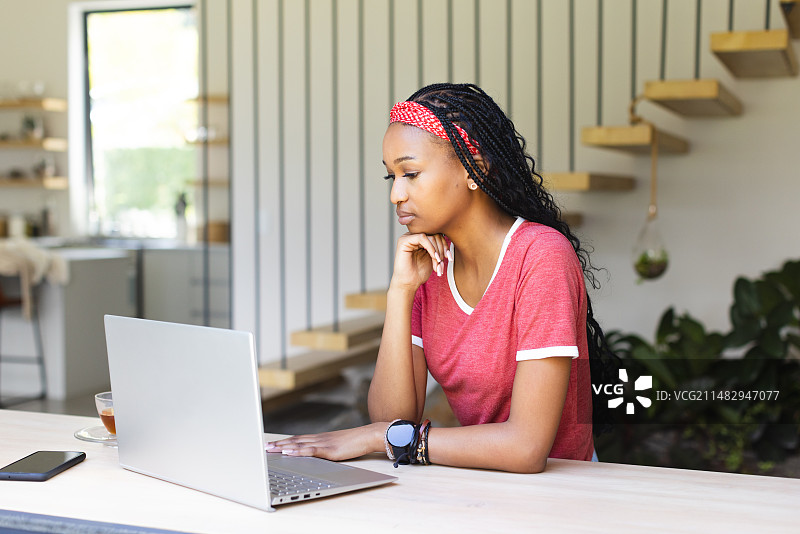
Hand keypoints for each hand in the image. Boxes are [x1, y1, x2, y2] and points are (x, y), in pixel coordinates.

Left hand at [265, 423, 384, 461]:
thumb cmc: (355, 442)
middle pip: (294, 441)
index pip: (298, 439)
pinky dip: (297, 451)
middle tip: (264, 447)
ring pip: (299, 444)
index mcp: (320, 438)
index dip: (284, 441)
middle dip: (278, 444)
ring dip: (283, 447)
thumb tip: (317, 455)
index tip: (272, 444)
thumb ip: (326, 450)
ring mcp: (323, 443)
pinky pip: (310, 450)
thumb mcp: (337, 446)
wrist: (368, 436)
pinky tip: (288, 453)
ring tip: (270, 450)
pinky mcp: (329, 450)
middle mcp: (319, 438)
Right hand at [391, 232, 451, 291]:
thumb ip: (438, 247)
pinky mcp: (404, 241)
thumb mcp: (434, 258)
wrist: (409, 283)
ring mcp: (408, 237)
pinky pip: (422, 237)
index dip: (445, 245)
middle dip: (442, 249)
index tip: (450, 258)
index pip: (437, 235)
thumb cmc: (419, 273)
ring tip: (437, 264)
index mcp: (420, 239)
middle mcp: (414, 236)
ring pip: (430, 236)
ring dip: (437, 251)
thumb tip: (450, 239)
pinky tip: (434, 258)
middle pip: (434, 234)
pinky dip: (431, 247)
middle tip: (442, 263)